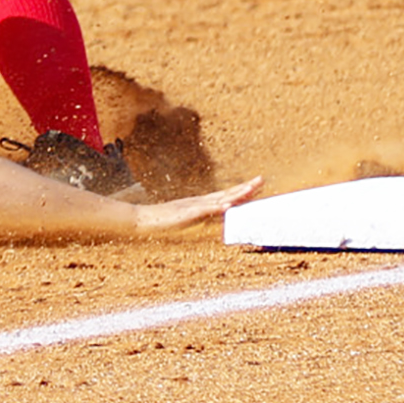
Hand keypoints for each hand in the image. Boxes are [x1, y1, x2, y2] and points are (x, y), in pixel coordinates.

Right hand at [132, 176, 262, 230]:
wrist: (142, 219)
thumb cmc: (161, 222)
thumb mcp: (184, 219)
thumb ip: (198, 218)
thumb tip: (214, 223)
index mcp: (201, 204)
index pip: (226, 196)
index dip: (241, 191)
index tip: (256, 185)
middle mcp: (200, 202)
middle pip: (226, 194)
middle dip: (245, 188)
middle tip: (261, 180)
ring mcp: (193, 207)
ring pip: (218, 200)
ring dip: (235, 195)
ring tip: (250, 189)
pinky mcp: (186, 213)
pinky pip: (203, 210)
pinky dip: (216, 208)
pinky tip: (227, 206)